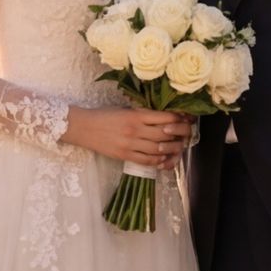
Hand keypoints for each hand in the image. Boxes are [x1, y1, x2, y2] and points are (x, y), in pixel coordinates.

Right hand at [67, 105, 196, 168]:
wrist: (83, 127)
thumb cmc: (104, 116)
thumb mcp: (124, 109)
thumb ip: (143, 114)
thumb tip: (164, 118)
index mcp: (136, 115)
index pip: (165, 117)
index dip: (180, 119)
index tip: (187, 119)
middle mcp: (135, 129)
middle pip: (166, 133)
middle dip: (181, 134)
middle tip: (187, 134)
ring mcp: (130, 144)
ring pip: (159, 149)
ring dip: (172, 149)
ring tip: (178, 147)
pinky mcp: (124, 155)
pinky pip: (147, 160)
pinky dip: (158, 161)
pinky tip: (163, 159)